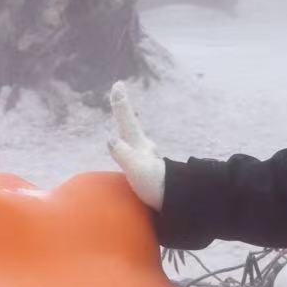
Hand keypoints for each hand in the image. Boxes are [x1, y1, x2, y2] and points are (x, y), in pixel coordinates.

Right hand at [108, 83, 164, 209]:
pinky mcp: (149, 172)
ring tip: (123, 123)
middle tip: (119, 93)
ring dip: (127, 131)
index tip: (118, 84)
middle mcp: (143, 149)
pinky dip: (130, 149)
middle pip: (130, 127)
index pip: (127, 121)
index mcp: (139, 146)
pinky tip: (132, 154)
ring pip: (134, 141)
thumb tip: (111, 140)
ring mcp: (147, 160)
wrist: (175, 202)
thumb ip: (123, 154)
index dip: (121, 104)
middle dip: (123, 113)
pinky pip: (135, 156)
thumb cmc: (155, 185)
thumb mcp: (137, 168)